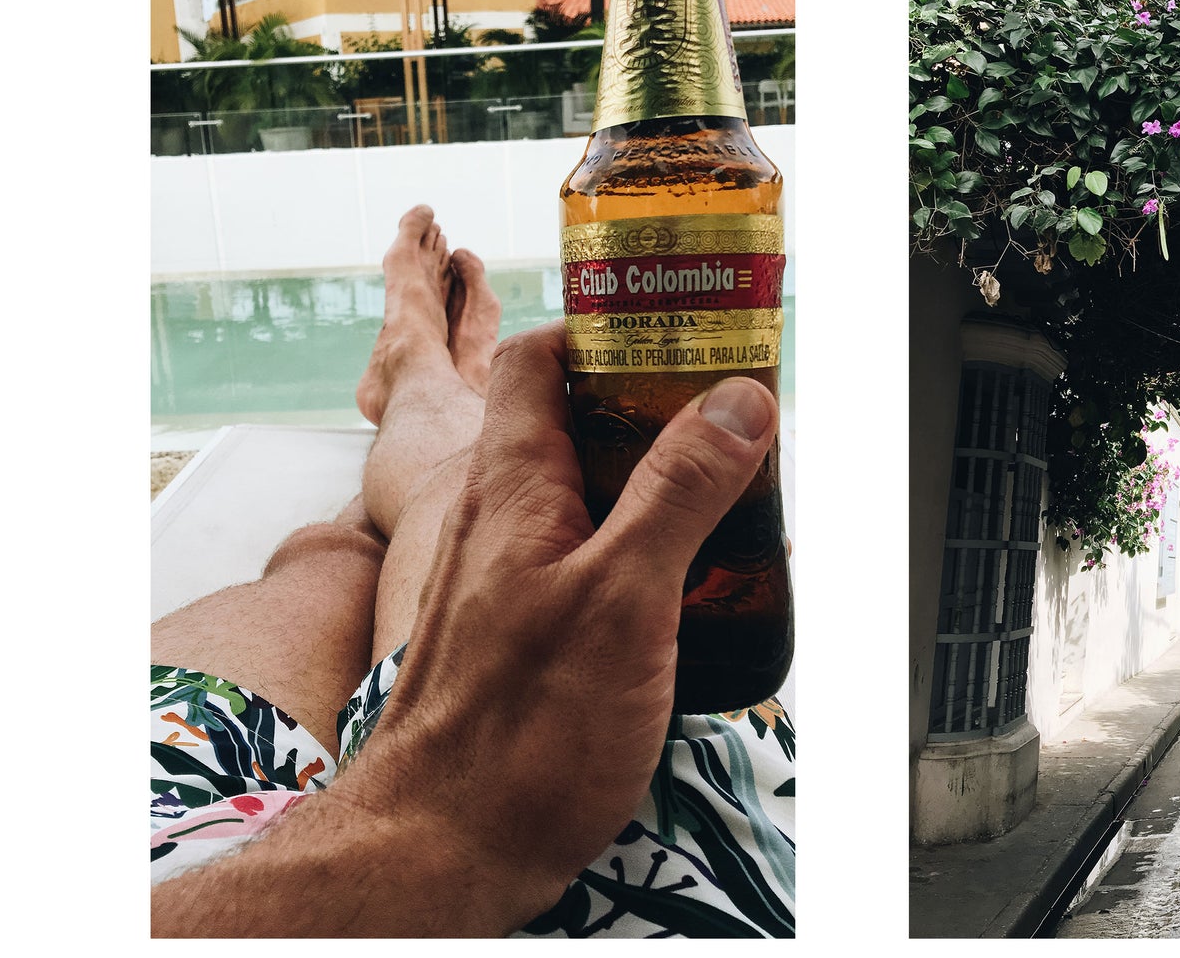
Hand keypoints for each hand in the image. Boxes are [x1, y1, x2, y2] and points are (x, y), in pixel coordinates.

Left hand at [330, 322, 778, 915]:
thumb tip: (737, 400)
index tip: (682, 334)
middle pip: (573, 427)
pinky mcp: (521, 638)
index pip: (539, 361)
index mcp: (515, 488)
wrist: (442, 848)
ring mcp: (505, 581)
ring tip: (734, 510)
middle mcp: (500, 522)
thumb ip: (679, 492)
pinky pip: (584, 564)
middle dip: (656, 414)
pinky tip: (690, 596)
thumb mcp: (625, 598)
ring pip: (583, 498)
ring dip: (656, 490)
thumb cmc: (522, 735)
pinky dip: (641, 556)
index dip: (605, 332)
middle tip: (736, 427)